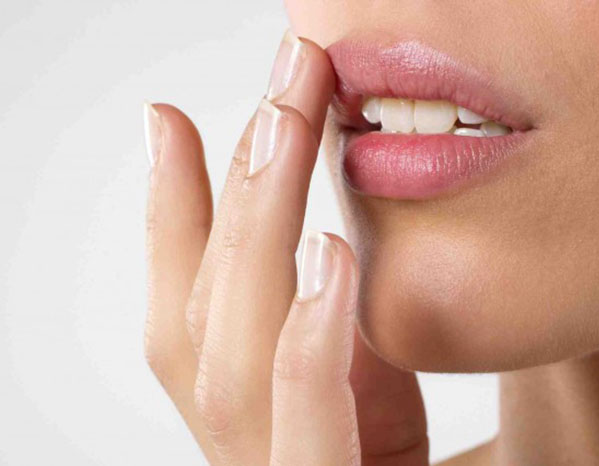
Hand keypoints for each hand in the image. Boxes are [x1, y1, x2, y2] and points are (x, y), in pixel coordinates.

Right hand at [144, 32, 427, 464]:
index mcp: (252, 414)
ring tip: (287, 132)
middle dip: (233, 184)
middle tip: (279, 80)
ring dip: (255, 233)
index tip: (170, 118)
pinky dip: (307, 342)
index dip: (169, 211)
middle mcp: (245, 446)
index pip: (187, 306)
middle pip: (208, 313)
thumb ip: (324, 322)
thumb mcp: (366, 385)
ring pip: (231, 360)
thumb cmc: (400, 463)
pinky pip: (307, 431)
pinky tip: (328, 256)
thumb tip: (309, 231)